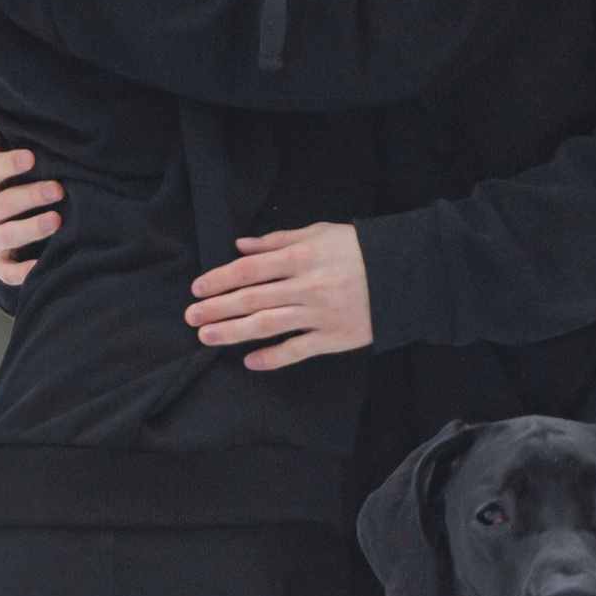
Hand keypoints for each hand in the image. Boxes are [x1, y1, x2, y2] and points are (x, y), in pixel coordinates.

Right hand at [0, 103, 61, 284]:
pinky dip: (25, 270)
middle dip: (29, 197)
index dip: (8, 165)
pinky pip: (10, 272)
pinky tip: (44, 263)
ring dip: (31, 229)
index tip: (32, 157)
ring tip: (57, 220)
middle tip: (58, 189)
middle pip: (1, 206)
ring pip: (7, 237)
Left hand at [185, 225, 370, 370]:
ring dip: (234, 332)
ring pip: (268, 325)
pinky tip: (249, 361)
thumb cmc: (358, 250)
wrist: (404, 275)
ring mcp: (320, 314)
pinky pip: (298, 350)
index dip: (220, 279)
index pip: (250, 269)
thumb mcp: (319, 233)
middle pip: (252, 299)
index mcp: (302, 257)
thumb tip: (240, 246)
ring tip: (207, 337)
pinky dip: (273, 358)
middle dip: (218, 308)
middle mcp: (308, 286)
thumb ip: (277, 241)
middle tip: (191, 316)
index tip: (198, 289)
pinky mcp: (334, 338)